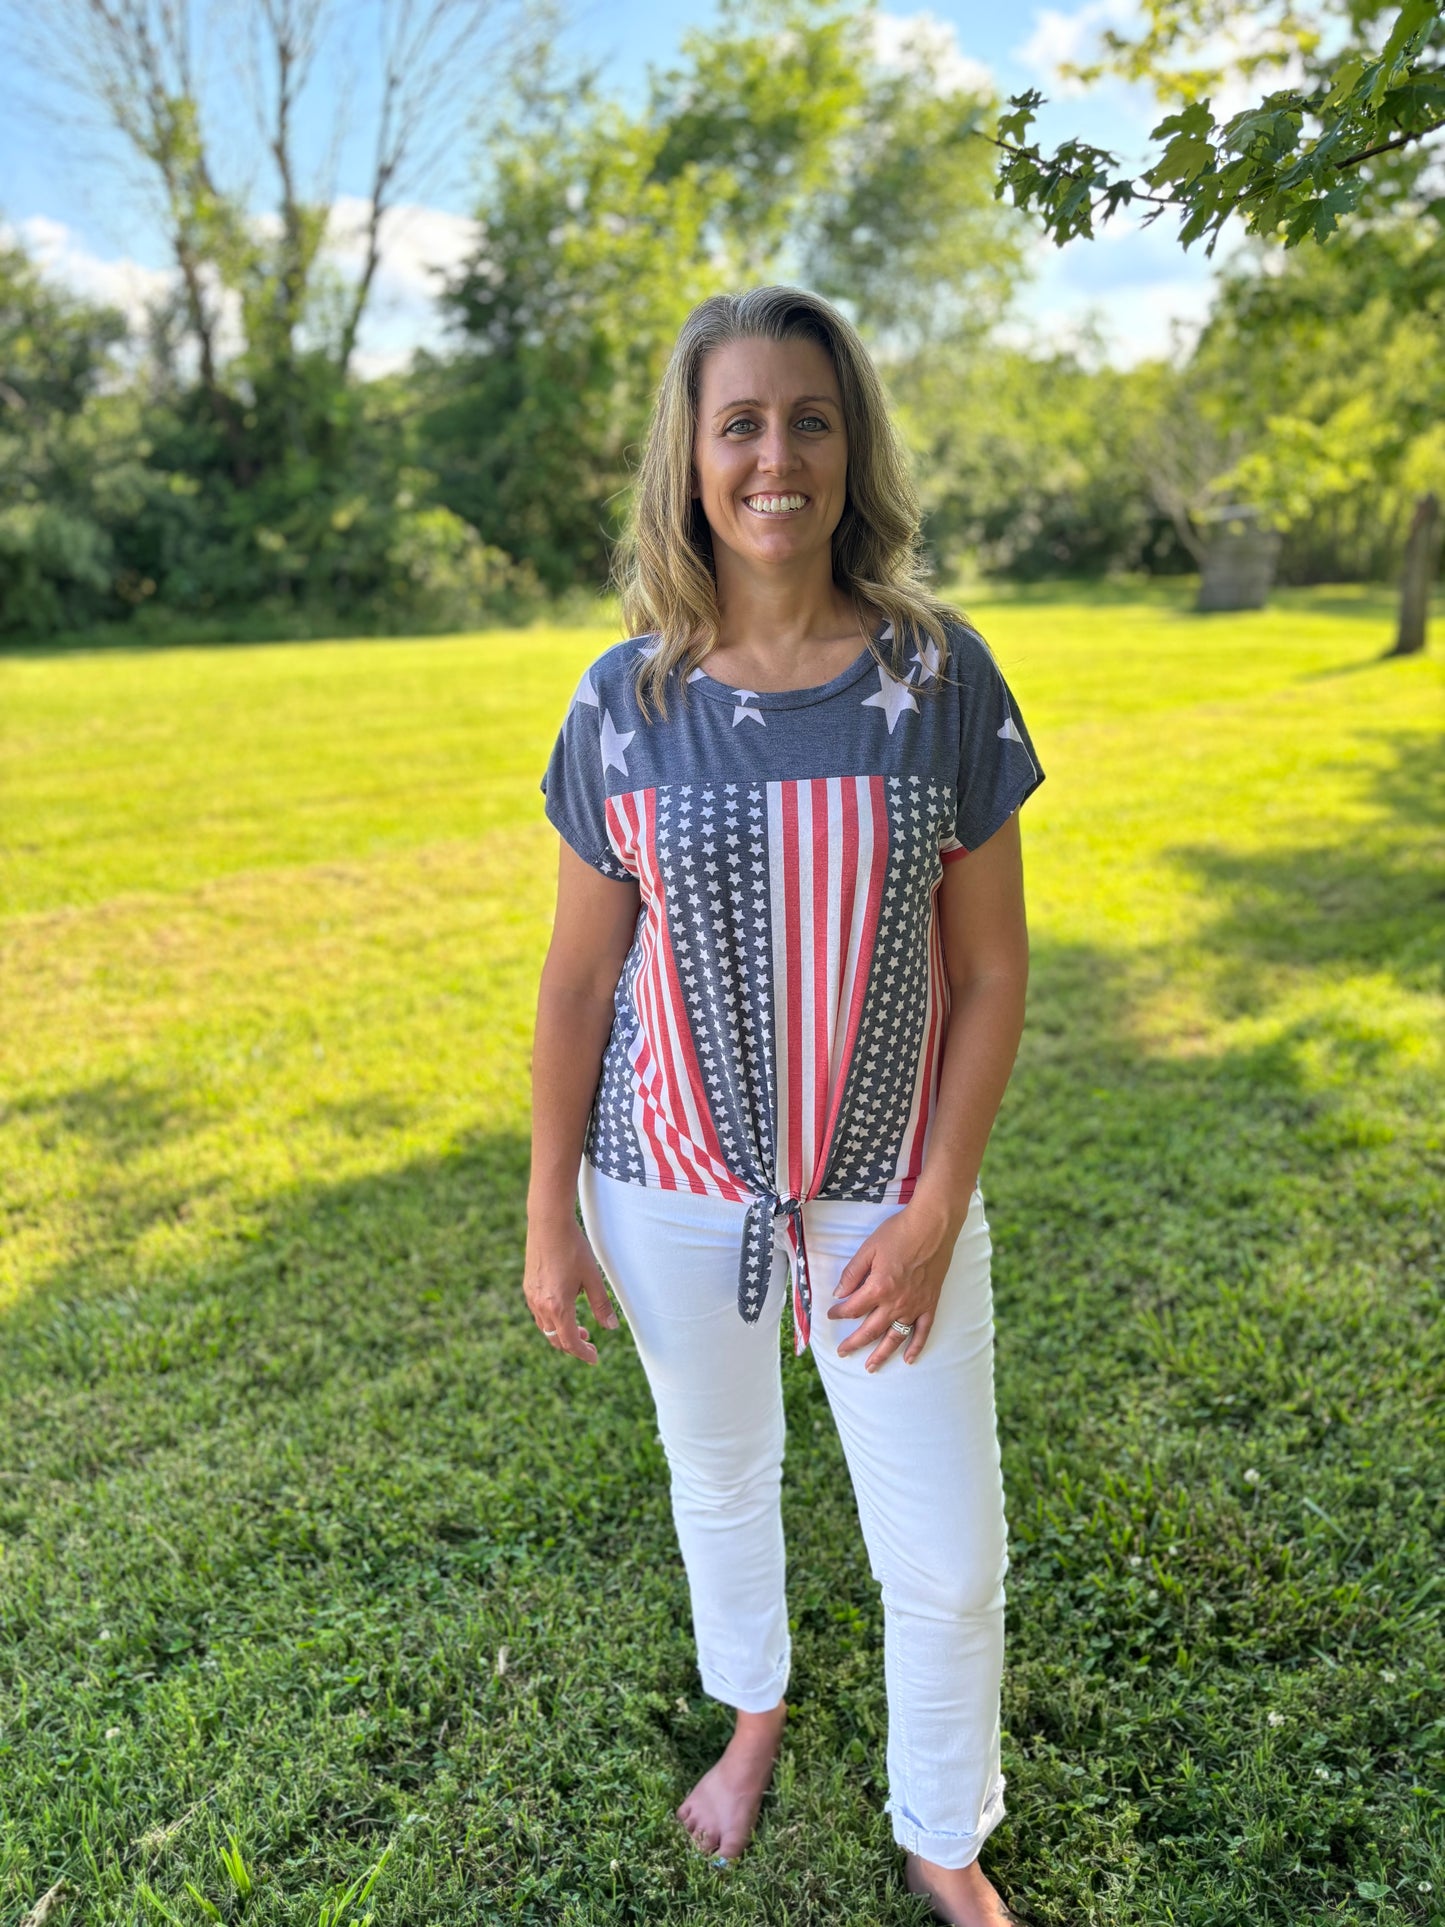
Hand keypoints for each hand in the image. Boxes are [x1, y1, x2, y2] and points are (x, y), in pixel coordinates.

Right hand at [523, 1212, 618, 1363]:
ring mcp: (531, 1296)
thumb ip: (601, 1305)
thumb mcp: (592, 1277)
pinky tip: (564, 1310)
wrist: (548, 1223)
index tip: (594, 1358)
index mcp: (558, 1306)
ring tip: (579, 1328)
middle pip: (555, 1339)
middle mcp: (540, 1305)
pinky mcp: (528, 1287)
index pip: (569, 1342)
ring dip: (562, 1333)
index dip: (583, 1353)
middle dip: (573, 1345)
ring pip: (545, 1328)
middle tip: (589, 1343)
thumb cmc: (573, 1248)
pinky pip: (538, 1314)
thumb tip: (611, 1327)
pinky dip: (552, 1320)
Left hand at [826, 1196, 961, 1370]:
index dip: (839, 1313)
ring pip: (895, 1337)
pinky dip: (916, 1347)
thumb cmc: (899, 1232)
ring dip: (881, 1354)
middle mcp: (896, 1302)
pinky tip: (908, 1359)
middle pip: (870, 1330)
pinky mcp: (930, 1304)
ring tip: (870, 1367)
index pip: (852, 1309)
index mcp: (878, 1288)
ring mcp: (915, 1306)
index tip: (831, 1314)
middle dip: (854, 1343)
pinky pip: (922, 1331)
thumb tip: (839, 1294)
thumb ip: (852, 1273)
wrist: (933, 1225)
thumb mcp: (868, 1249)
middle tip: (842, 1353)